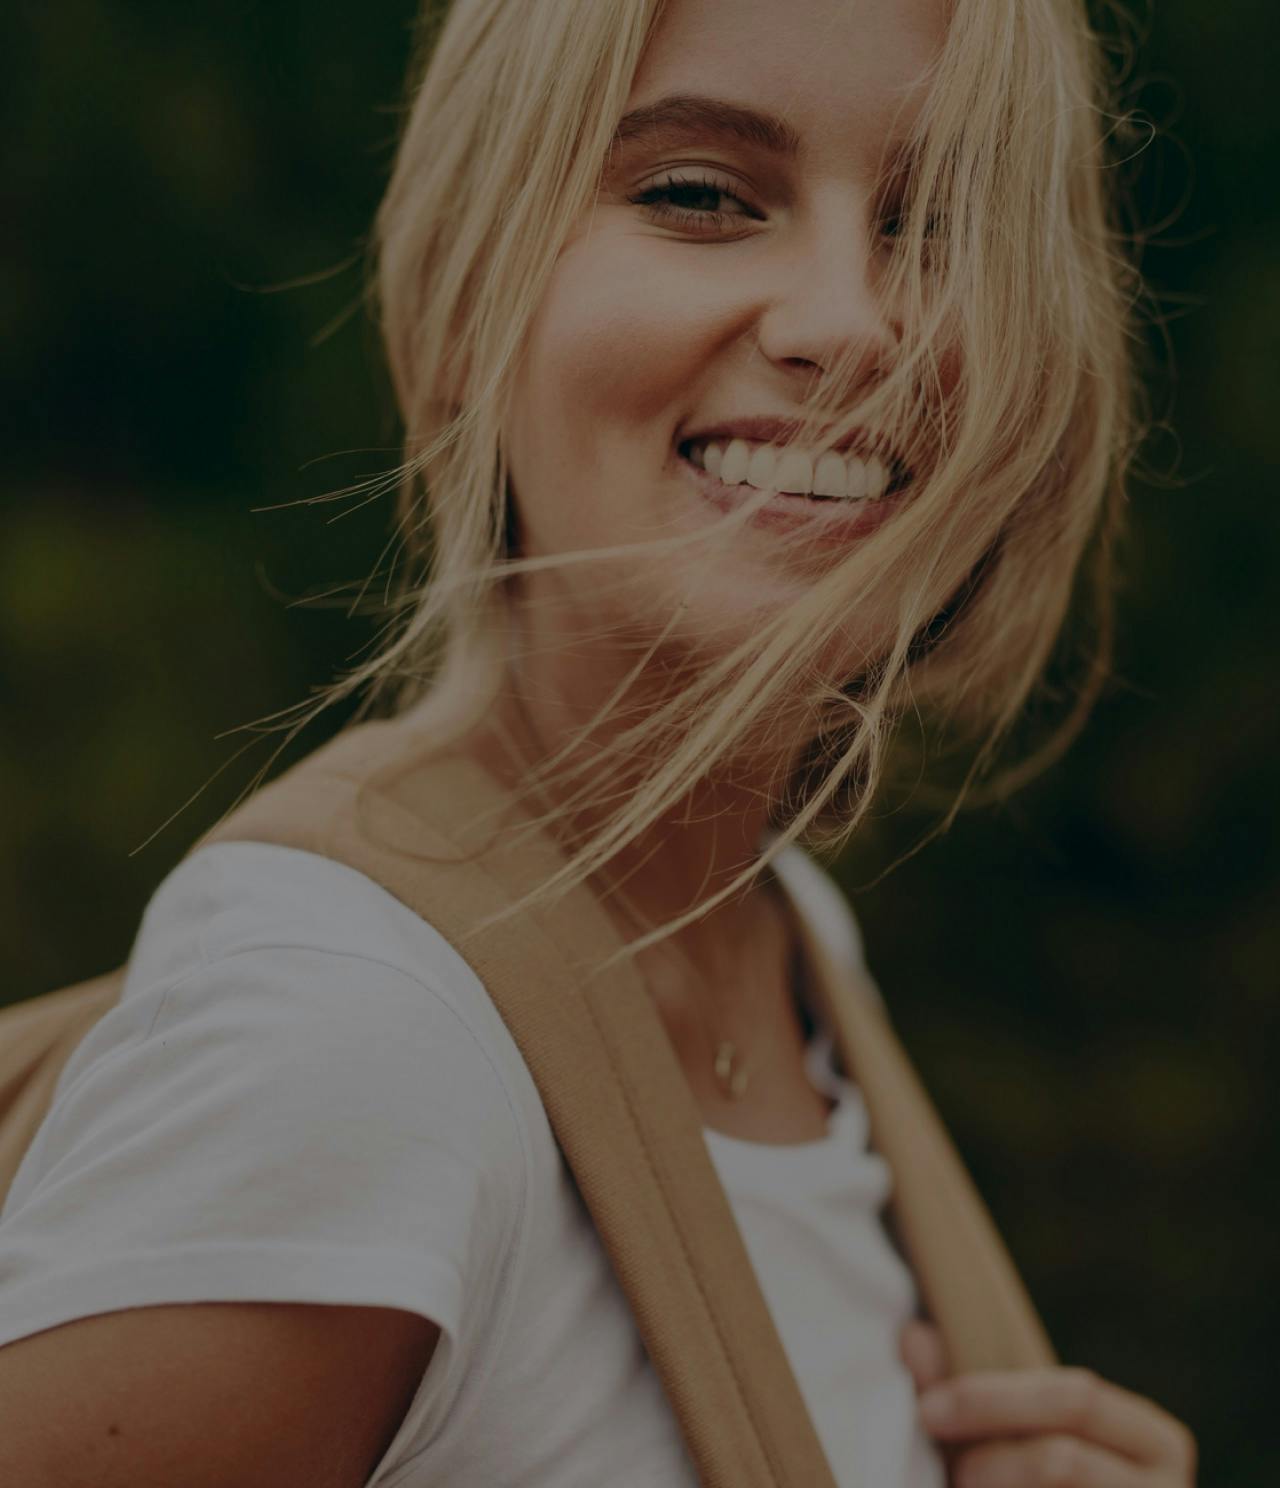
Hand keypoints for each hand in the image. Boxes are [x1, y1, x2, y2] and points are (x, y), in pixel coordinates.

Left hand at [900, 1318, 1196, 1486]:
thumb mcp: (1024, 1440)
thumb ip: (972, 1395)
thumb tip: (913, 1336)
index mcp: (1152, 1439)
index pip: (1077, 1398)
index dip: (994, 1398)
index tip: (927, 1409)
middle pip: (1066, 1458)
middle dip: (993, 1457)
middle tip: (951, 1466)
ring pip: (1060, 1486)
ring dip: (1000, 1487)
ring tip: (965, 1487)